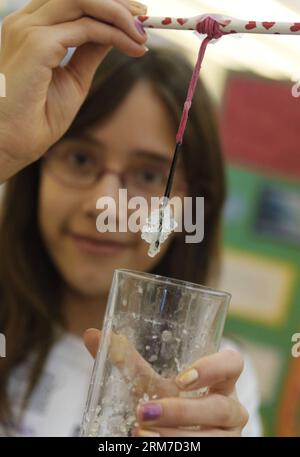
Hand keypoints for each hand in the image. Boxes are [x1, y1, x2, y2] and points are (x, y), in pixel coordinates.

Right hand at [0, 0, 147, 175]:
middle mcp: (26, 21)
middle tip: (144, 17)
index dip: (106, 3)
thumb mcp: (74, 78)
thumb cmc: (38, 116)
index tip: (135, 17)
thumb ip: (90, 51)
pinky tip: (133, 47)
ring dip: (118, 13)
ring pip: (83, 1)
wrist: (15, 142)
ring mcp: (28, 29)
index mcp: (30, 27)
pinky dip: (114, 34)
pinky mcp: (36, 44)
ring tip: (141, 34)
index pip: (71, 0)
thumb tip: (115, 32)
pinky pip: (86, 28)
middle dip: (116, 2)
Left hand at [84, 329, 248, 436]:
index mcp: (220, 380)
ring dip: (177, 437)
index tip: (181, 378)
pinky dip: (176, 450)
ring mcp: (229, 436)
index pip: (233, 363)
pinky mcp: (223, 452)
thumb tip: (91, 334)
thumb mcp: (150, 382)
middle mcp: (230, 407)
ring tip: (140, 433)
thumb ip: (126, 360)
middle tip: (145, 410)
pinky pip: (208, 454)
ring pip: (215, 438)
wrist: (173, 433)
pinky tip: (148, 445)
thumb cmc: (168, 400)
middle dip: (182, 412)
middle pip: (220, 407)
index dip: (214, 368)